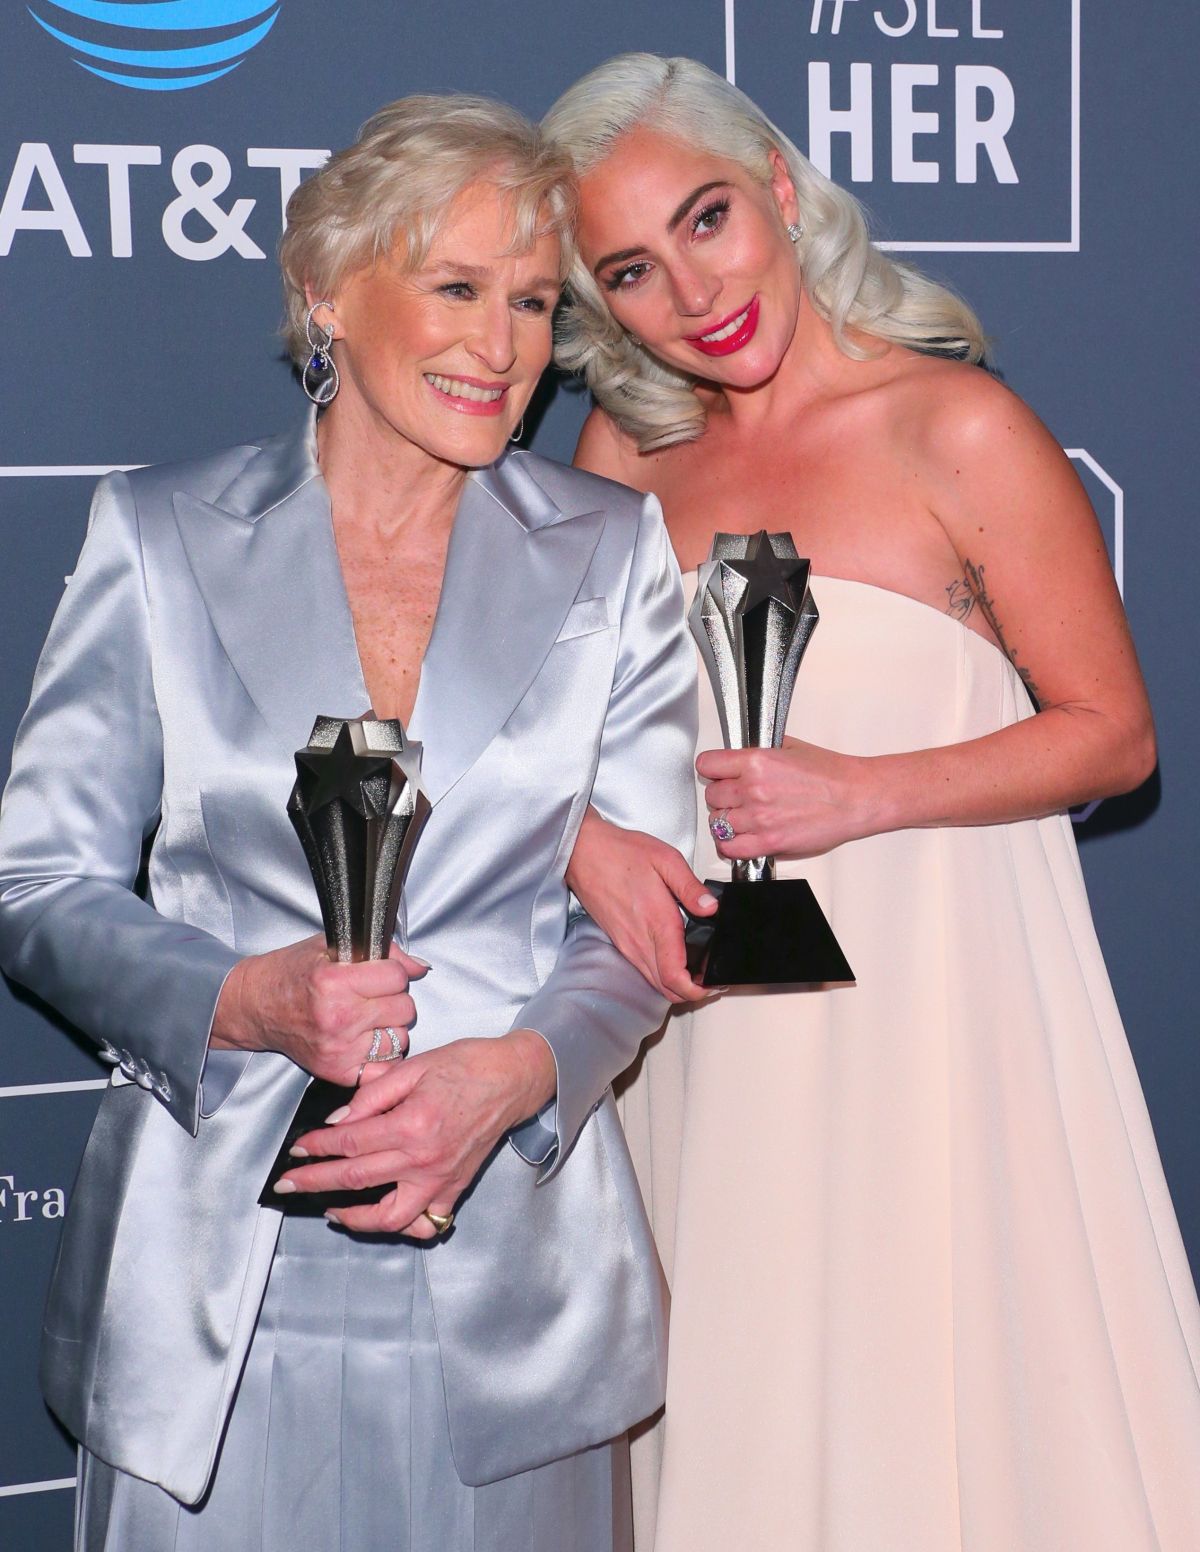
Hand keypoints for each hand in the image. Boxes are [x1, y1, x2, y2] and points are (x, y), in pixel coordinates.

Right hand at [210, 934, 428, 1087]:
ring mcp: (339, 1049)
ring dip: (391, 1028)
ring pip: (400, 1038)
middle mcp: (339, 1018)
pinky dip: (383, 1055)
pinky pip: (385, 1066)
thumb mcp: (331, 947)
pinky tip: (368, 1041)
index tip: (380, 973)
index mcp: (335, 982)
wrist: (256, 1006)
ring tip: (368, 1018)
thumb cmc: (292, 973)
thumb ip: (381, 951)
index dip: (393, 972)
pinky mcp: (338, 1072)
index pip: (397, 977)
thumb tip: (420, 967)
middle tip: (373, 996)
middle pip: (404, 1008)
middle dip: (394, 999)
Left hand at [275, 1029, 557, 1234]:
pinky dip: (401, 1226)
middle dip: (314, 1182)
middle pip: (356, 1179)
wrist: (513, 1079)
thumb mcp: (414, 1067)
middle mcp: (424, 1159)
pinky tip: (381, 1216)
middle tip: (289, 1182)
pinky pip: (424, 1222)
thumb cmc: (468, 1066)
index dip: (317, 1146)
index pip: (349, 1142)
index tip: (297, 1149)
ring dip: (353, 1218)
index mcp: (411, 1124)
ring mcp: (440, 1180)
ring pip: (388, 1217)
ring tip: (329, 1209)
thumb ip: (373, 1094)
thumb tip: (339, 1119)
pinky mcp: (454, 1189)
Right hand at [566, 807, 716, 1002]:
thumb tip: (712, 908)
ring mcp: (627, 945)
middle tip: (711, 979)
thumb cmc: (621, 853)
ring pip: (655, 983)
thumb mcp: (665, 859)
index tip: (713, 983)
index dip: (697, 990)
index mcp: (657, 923)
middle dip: (692, 992)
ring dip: (677, 985)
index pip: (675, 977)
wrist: (583, 853)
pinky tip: (674, 958)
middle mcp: (640, 941)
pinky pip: (644, 970)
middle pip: (667, 989)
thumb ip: (691, 887)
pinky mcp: (620, 942)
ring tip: (697, 970)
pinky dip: (662, 975)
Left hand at [698, 738, 880, 860]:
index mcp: (756, 762)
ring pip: (717, 823)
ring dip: (726, 822)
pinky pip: (729, 850)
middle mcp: (753, 790)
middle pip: (711, 795)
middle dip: (722, 796)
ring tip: (742, 819)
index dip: (712, 770)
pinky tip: (741, 839)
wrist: (855, 798)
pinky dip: (730, 846)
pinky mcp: (768, 843)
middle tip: (737, 797)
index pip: (707, 765)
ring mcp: (759, 819)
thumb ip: (758, 752)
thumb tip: (737, 757)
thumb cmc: (831, 774)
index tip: (718, 774)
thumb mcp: (789, 747)